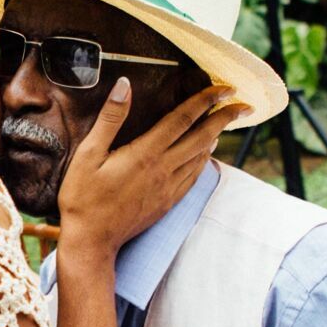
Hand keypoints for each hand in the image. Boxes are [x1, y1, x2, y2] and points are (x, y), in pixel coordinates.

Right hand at [56, 81, 244, 258]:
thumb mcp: (88, 153)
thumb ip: (110, 118)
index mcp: (145, 153)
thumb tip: (124, 85)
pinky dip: (204, 159)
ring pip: (201, 157)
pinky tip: (205, 153)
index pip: (183, 119)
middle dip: (225, 118)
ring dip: (216, 136)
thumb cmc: (83, 197)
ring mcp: (168, 188)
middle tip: (243, 104)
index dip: (206, 100)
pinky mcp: (167, 202)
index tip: (225, 88)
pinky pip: (194, 176)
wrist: (91, 241)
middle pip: (203, 137)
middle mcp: (163, 170)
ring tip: (225, 122)